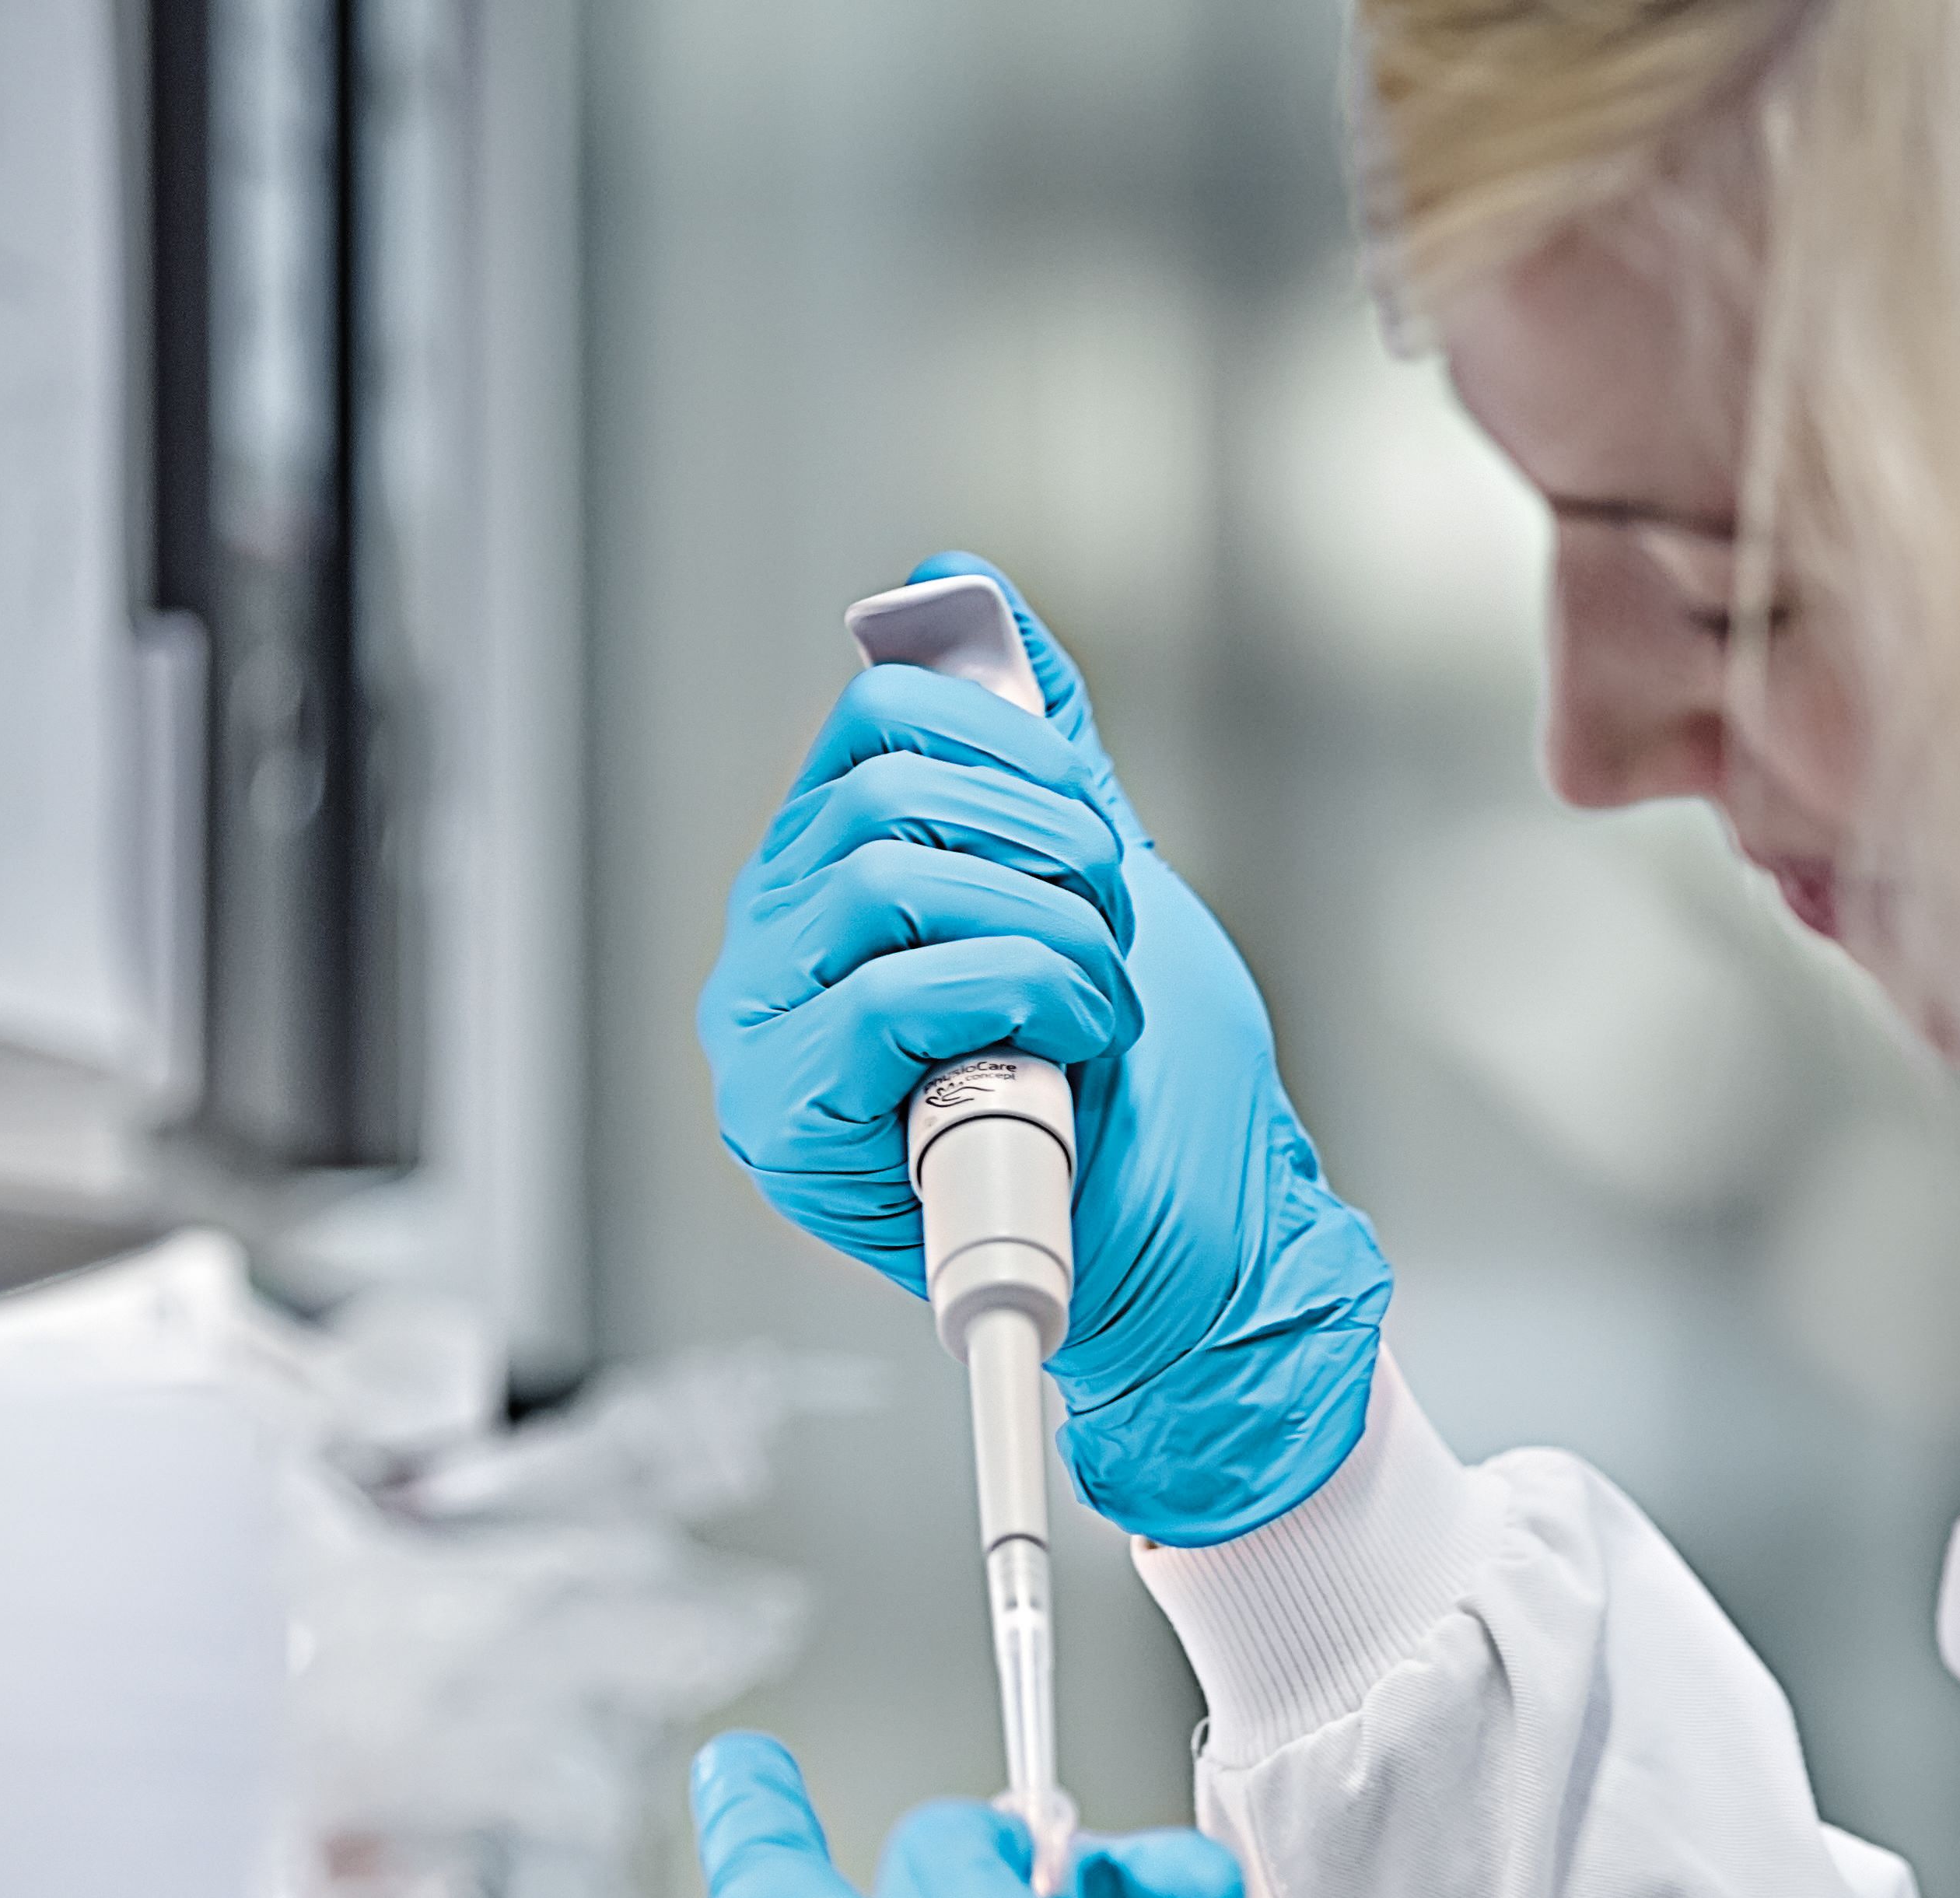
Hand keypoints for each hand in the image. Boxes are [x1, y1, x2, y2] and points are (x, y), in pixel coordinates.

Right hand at [699, 556, 1395, 1545]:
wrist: (1192, 1258)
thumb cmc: (1142, 1094)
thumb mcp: (1094, 876)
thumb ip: (1022, 740)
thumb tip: (956, 578)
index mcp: (830, 874)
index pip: (878, 717)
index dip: (1007, 739)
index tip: (1095, 816)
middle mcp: (777, 945)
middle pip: (880, 788)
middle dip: (1042, 838)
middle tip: (1113, 921)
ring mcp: (767, 1033)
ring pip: (885, 877)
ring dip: (1044, 927)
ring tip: (1097, 1000)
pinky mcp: (786, 1119)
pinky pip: (890, 992)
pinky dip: (1015, 997)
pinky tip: (1066, 1046)